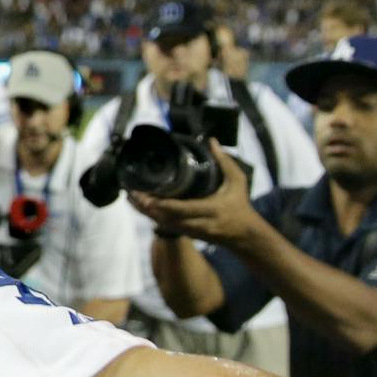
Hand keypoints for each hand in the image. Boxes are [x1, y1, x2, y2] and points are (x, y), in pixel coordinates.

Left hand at [127, 143, 261, 246]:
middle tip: (133, 194)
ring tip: (132, 198)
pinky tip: (141, 206)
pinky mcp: (188, 234)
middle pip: (168, 219)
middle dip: (148, 208)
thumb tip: (212, 140)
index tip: (149, 197)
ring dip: (147, 212)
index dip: (165, 205)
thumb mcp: (238, 181)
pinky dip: (153, 216)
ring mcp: (192, 231)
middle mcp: (200, 223)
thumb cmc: (241, 205)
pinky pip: (167, 226)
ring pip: (165, 224)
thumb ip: (225, 161)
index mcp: (212, 209)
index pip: (185, 209)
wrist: (244, 235)